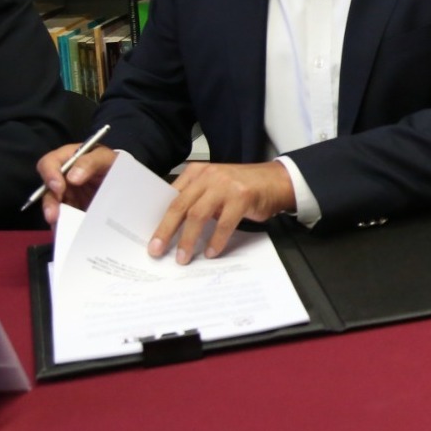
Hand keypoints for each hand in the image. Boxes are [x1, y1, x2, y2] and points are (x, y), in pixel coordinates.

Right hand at [35, 144, 119, 226]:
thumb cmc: (113, 164)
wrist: (125, 180)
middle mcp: (62, 177)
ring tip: (59, 225)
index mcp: (68, 159)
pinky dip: (64, 224)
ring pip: (53, 206)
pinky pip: (64, 217)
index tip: (59, 188)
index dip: (50, 175)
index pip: (49, 163)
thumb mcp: (106, 158)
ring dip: (55, 216)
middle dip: (49, 202)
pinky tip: (68, 231)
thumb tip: (72, 177)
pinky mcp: (72, 207)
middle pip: (47, 189)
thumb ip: (90, 162)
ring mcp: (66, 193)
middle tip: (54, 215)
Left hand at [152, 161, 296, 263]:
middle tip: (156, 250)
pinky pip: (224, 223)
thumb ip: (197, 198)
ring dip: (188, 239)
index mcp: (197, 172)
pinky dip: (216, 240)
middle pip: (180, 206)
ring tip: (183, 257)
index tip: (151, 239)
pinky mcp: (242, 196)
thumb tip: (173, 226)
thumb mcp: (215, 186)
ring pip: (198, 215)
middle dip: (166, 231)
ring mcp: (225, 185)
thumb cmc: (244, 187)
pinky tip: (211, 251)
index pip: (171, 197)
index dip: (159, 219)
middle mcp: (208, 176)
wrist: (278, 181)